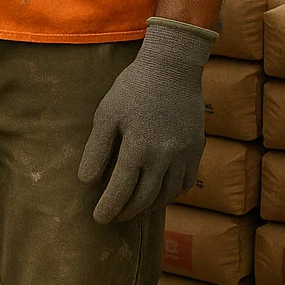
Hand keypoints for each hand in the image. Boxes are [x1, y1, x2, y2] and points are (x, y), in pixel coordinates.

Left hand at [78, 18, 214, 224]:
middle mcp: (164, 157)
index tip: (98, 218)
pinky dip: (171, 193)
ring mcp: (184, 155)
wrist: (173, 66)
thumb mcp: (107, 113)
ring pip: (167, 195)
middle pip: (144, 199)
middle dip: (126, 212)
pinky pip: (186, 183)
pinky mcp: (197, 148)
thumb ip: (97, 149)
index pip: (120, 191)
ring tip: (134, 206)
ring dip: (149, 206)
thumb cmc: (133, 87)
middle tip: (114, 216)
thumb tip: (87, 181)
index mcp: (138, 148)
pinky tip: (160, 191)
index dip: (108, 209)